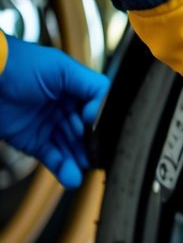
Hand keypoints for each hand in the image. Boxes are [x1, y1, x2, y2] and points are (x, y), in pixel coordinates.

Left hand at [0, 36, 108, 187]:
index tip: (95, 129)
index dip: (98, 121)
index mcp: (73, 88)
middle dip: (90, 146)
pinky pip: (52, 158)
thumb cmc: (20, 66)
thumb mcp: (62, 68)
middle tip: (95, 157)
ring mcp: (48, 125)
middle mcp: (63, 108)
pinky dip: (62, 168)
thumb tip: (102, 111)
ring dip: (77, 161)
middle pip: (85, 132)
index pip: (96, 109)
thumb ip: (91, 86)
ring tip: (82, 172)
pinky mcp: (33, 142)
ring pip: (70, 148)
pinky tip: (71, 176)